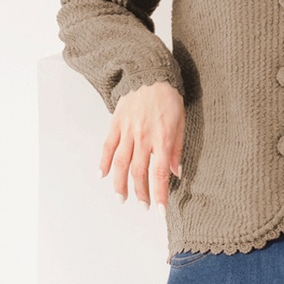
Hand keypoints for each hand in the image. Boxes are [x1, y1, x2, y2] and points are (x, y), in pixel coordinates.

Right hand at [99, 81, 184, 213]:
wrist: (150, 73)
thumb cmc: (169, 97)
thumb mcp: (181, 122)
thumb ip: (177, 149)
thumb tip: (176, 172)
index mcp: (162, 138)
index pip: (160, 173)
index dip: (159, 194)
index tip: (160, 209)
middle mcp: (143, 137)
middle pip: (139, 172)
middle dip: (141, 193)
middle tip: (143, 205)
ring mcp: (127, 131)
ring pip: (121, 164)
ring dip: (120, 184)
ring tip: (122, 198)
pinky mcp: (116, 124)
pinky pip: (108, 147)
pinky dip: (104, 162)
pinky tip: (103, 175)